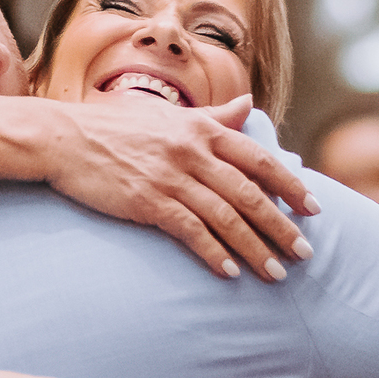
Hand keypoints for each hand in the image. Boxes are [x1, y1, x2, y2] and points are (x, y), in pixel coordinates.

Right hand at [47, 93, 318, 281]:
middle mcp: (193, 151)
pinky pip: (191, 231)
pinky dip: (214, 253)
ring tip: (276, 273)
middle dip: (282, 227)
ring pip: (226, 217)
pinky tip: (230, 272)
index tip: (314, 209)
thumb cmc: (115, 127)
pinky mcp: (148, 201)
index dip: (290, 185)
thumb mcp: (169, 115)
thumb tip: (248, 104)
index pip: (260, 159)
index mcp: (202, 129)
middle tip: (306, 254)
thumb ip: (213, 116)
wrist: (64, 138)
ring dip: (255, 248)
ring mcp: (171, 177)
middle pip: (250, 194)